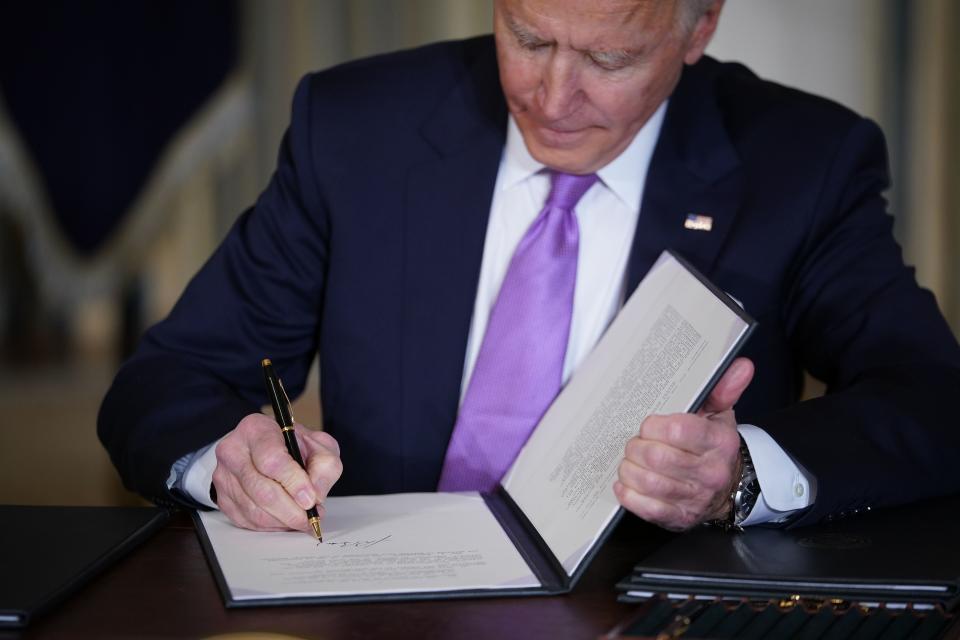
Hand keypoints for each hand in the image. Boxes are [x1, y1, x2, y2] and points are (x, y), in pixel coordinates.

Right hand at [212, 413, 341, 532]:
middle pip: (262, 490)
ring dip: (283, 521)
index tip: (310, 500)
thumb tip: (316, 495)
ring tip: (302, 519)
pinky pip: (247, 521)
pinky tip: (285, 520)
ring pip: (254, 510)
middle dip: (291, 511)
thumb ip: (324, 465)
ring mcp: (224, 475)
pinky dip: (271, 526)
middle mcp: (233, 450)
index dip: (293, 483)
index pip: (272, 460)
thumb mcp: (317, 445)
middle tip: (311, 518)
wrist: (265, 448)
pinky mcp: (222, 497)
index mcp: (256, 429)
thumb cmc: (292, 445)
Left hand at [614, 357, 754, 530]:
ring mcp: (694, 498)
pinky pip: (646, 507)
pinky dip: (629, 493)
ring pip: (648, 482)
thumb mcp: (720, 414)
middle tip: (636, 443)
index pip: (677, 431)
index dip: (653, 426)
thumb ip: (724, 388)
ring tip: (630, 461)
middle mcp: (709, 472)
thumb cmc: (715, 447)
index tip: (649, 425)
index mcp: (719, 442)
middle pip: (657, 458)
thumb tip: (741, 365)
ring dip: (629, 469)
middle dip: (636, 447)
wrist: (728, 488)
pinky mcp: (679, 518)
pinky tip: (627, 482)